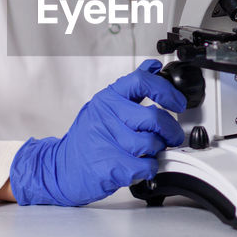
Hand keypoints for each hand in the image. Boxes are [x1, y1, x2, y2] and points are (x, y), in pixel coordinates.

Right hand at [9, 60, 186, 205]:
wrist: (60, 168)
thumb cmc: (87, 139)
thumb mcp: (105, 106)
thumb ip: (131, 90)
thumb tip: (153, 67)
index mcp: (108, 99)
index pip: (142, 81)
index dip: (166, 91)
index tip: (177, 102)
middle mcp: (106, 116)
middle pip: (153, 118)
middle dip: (170, 130)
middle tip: (171, 136)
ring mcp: (107, 141)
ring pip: (152, 143)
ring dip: (156, 151)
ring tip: (145, 152)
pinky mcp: (110, 166)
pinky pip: (146, 165)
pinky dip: (149, 168)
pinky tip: (139, 166)